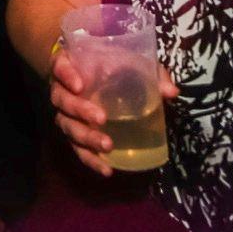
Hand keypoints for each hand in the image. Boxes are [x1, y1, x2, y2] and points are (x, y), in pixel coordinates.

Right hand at [48, 47, 176, 176]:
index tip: (80, 85)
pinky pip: (77, 148)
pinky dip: (90, 160)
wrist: (88, 76)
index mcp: (69, 66)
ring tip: (107, 146)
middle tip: (101, 118)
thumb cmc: (107, 65)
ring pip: (67, 126)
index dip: (67, 75)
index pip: (61, 67)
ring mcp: (65, 114)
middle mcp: (61, 90)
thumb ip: (149, 73)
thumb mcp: (128, 62)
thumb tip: (171, 92)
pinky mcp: (73, 133)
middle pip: (62, 101)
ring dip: (85, 137)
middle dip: (80, 111)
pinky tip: (107, 170)